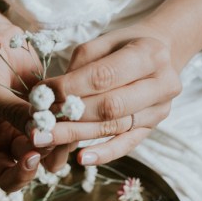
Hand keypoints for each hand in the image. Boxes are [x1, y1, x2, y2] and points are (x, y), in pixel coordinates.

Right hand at [0, 0, 67, 190]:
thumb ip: (11, 113)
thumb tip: (38, 132)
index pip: (8, 178)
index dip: (22, 175)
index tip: (31, 155)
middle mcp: (12, 142)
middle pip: (37, 165)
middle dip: (47, 153)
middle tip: (55, 130)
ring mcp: (33, 126)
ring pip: (56, 147)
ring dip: (64, 137)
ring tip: (66, 116)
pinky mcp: (51, 109)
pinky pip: (66, 122)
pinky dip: (71, 117)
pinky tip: (72, 104)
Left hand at [37, 0, 201, 165]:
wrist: (162, 54)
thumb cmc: (126, 46)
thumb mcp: (104, 42)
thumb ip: (81, 66)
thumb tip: (52, 94)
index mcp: (149, 54)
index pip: (104, 76)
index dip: (70, 88)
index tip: (42, 95)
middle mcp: (161, 84)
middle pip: (111, 106)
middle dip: (71, 117)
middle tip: (39, 125)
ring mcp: (159, 110)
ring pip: (115, 126)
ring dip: (79, 135)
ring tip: (48, 140)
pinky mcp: (153, 128)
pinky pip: (127, 144)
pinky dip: (104, 153)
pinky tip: (82, 159)